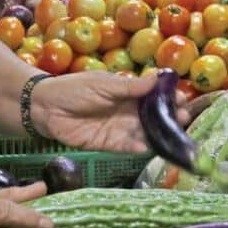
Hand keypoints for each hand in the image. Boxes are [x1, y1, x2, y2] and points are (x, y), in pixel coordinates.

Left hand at [31, 71, 190, 154]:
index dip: (168, 98)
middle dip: (169, 118)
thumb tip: (157, 80)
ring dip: (158, 134)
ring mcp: (118, 128)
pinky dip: (138, 147)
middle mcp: (126, 111)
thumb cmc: (73, 89)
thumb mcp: (103, 84)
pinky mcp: (107, 144)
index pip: (153, 96)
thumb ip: (130, 86)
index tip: (183, 98)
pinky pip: (126, 147)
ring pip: (143, 133)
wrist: (44, 107)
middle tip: (184, 118)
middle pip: (153, 116)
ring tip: (173, 135)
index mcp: (127, 93)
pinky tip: (149, 147)